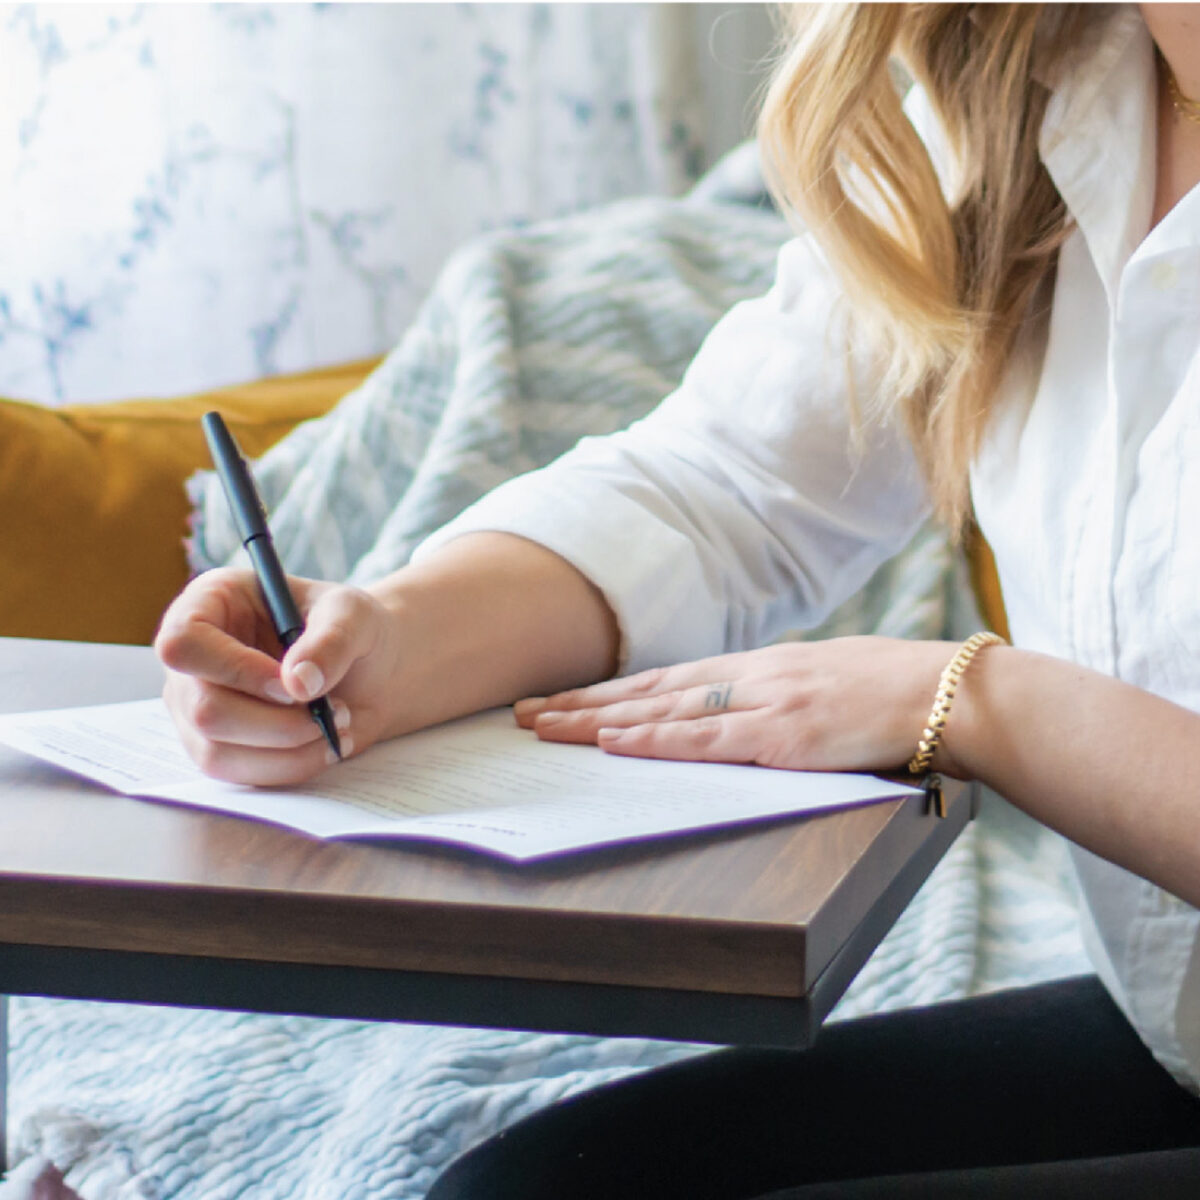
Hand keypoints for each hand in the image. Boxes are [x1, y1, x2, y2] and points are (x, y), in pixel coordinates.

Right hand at [156, 567, 400, 784]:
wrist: (369, 668)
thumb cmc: (351, 628)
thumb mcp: (354, 615)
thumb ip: (331, 640)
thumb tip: (297, 684)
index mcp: (209, 603)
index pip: (184, 643)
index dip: (235, 670)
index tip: (291, 685)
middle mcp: (192, 658)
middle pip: (203, 708)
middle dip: (277, 722)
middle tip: (334, 710)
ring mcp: (195, 706)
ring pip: (217, 751)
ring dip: (287, 750)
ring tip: (337, 727)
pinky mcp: (216, 746)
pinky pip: (237, 774)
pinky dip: (288, 768)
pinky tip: (325, 747)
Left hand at [515, 636, 962, 775]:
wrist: (948, 694)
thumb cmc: (892, 692)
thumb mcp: (821, 682)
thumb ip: (774, 695)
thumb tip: (736, 713)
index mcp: (758, 666)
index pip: (665, 679)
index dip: (608, 689)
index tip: (562, 698)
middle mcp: (750, 676)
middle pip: (647, 689)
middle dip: (580, 701)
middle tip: (523, 710)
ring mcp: (764, 702)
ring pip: (661, 710)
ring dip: (596, 719)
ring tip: (543, 727)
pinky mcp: (785, 735)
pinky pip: (705, 740)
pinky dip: (655, 740)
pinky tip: (612, 743)